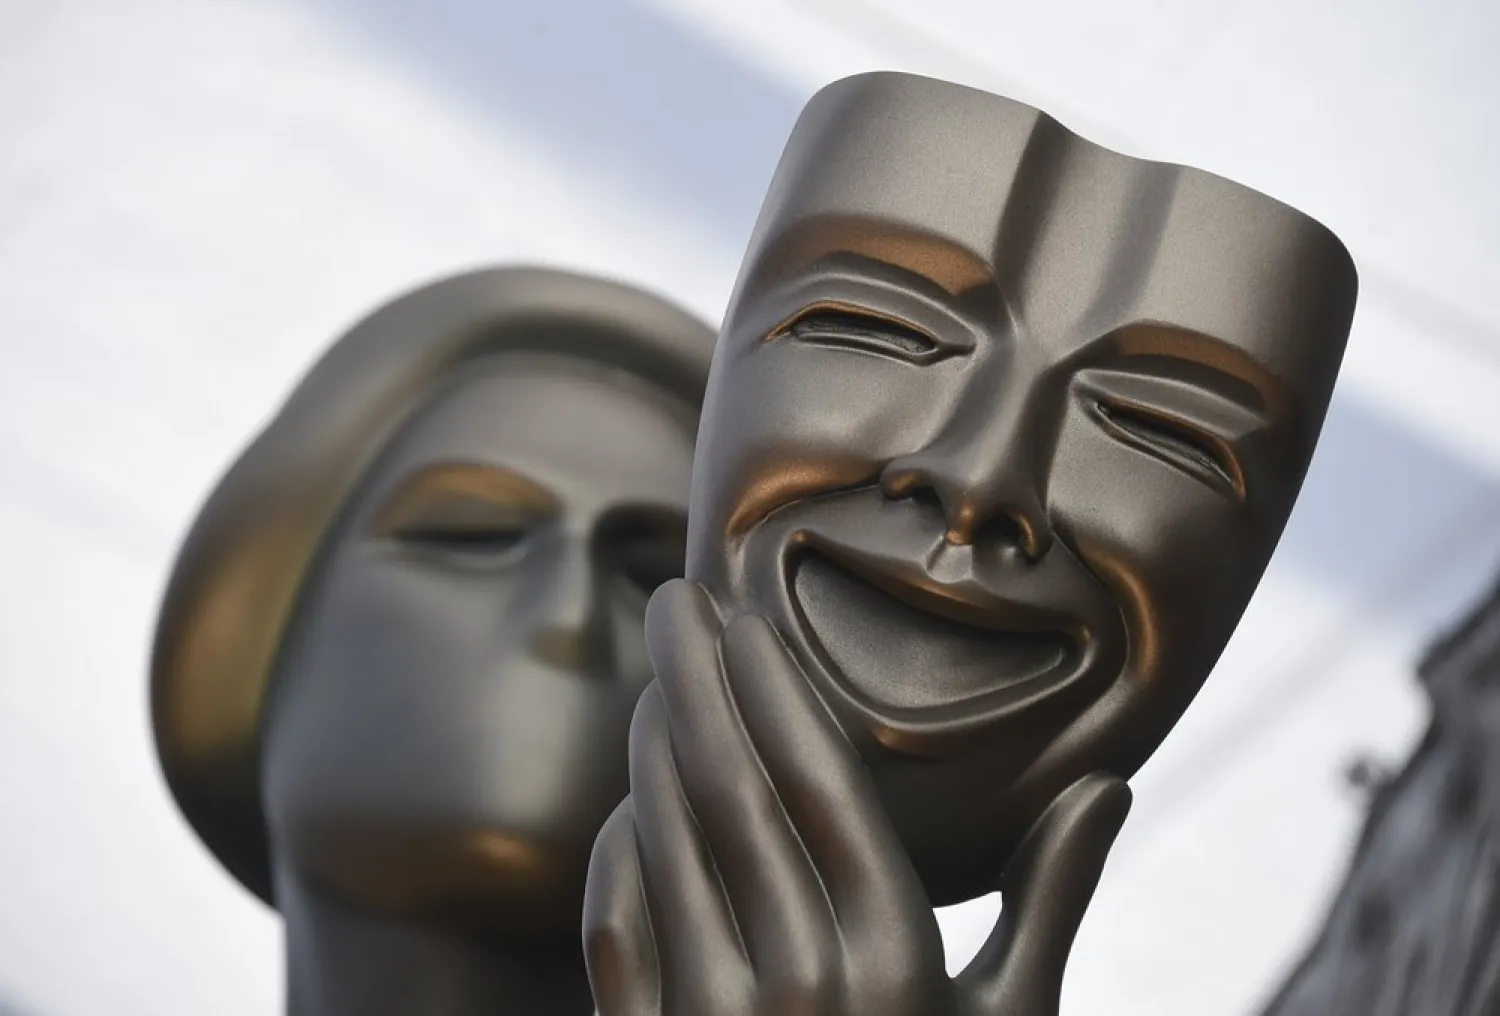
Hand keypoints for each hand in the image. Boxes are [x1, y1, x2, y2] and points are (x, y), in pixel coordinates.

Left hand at [583, 579, 1129, 1015]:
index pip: (822, 785)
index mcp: (898, 962)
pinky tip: (624, 808)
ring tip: (656, 680)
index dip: (776, 689)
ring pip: (665, 850)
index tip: (745, 616)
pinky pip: (616, 938)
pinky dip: (614, 861)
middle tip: (674, 599)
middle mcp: (803, 989)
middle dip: (697, 680)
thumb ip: (1054, 899)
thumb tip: (1111, 782)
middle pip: (732, 793)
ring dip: (649, 753)